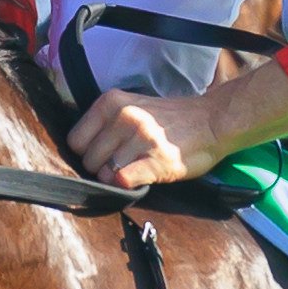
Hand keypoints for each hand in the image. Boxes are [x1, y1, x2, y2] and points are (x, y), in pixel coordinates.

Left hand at [67, 60, 287, 188]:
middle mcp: (124, 117)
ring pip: (104, 174)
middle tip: (124, 163)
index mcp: (112, 102)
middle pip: (88, 160)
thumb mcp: (132, 106)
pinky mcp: (156, 161)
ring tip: (137, 167)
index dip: (86, 153)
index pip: (75, 140)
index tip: (104, 154)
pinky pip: (123, 181)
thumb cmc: (171, 119)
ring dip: (117, 179)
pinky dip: (127, 185)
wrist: (212, 121)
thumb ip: (107, 123)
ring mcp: (140, 139)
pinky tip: (141, 177)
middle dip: (102, 168)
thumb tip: (82, 151)